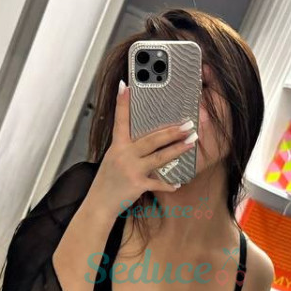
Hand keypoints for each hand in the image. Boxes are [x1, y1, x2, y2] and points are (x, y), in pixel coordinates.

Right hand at [93, 78, 197, 209]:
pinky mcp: (137, 185)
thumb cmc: (107, 181)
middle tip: (187, 124)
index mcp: (117, 146)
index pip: (120, 120)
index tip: (126, 86)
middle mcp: (124, 155)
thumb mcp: (113, 159)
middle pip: (151, 139)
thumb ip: (127, 148)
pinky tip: (178, 183)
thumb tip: (147, 140)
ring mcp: (131, 170)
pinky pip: (158, 183)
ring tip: (191, 142)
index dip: (122, 103)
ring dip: (177, 149)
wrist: (99, 204)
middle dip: (171, 131)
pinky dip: (169, 184)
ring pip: (159, 157)